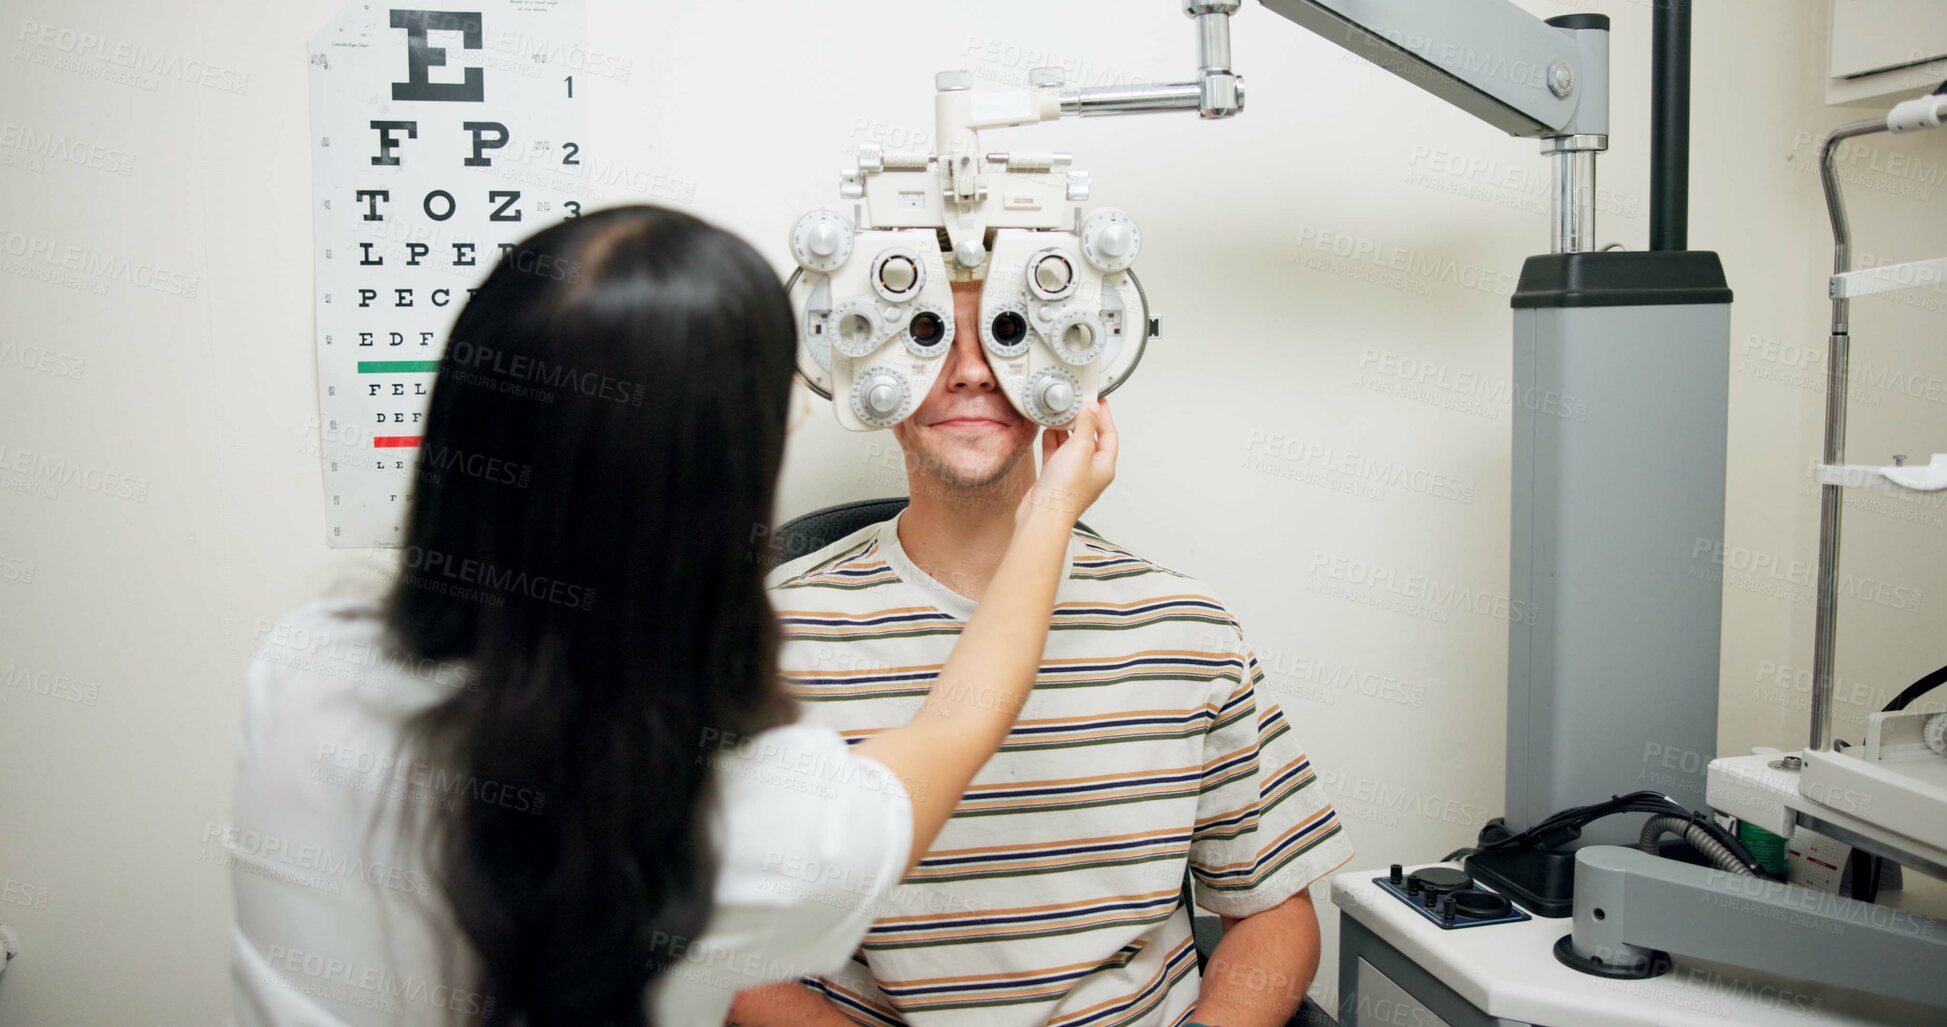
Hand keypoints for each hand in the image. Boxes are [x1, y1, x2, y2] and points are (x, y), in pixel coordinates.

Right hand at [1018, 398, 1117, 526]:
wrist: (1043, 514)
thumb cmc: (1065, 491)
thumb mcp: (1080, 448)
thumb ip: (1086, 426)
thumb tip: (1092, 409)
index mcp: (1104, 466)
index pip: (1109, 434)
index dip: (1104, 416)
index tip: (1098, 400)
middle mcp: (1090, 471)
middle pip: (1090, 439)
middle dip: (1082, 421)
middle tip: (1076, 405)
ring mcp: (1072, 475)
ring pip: (1072, 447)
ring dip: (1066, 430)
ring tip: (1060, 415)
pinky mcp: (1055, 478)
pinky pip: (1057, 455)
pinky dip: (1053, 442)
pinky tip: (1047, 431)